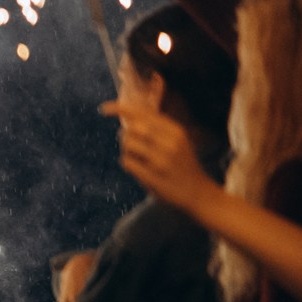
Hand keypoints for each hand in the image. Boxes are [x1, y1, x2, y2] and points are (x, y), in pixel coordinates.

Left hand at [104, 70, 218, 214]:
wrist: (198, 193)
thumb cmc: (181, 164)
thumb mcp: (176, 141)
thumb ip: (156, 128)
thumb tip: (127, 117)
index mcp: (176, 130)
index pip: (143, 113)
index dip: (120, 108)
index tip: (103, 108)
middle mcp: (170, 142)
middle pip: (132, 128)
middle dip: (125, 135)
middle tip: (132, 146)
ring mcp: (162, 159)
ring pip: (127, 144)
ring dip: (127, 151)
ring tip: (140, 159)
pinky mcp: (153, 176)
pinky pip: (127, 162)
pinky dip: (128, 164)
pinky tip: (140, 170)